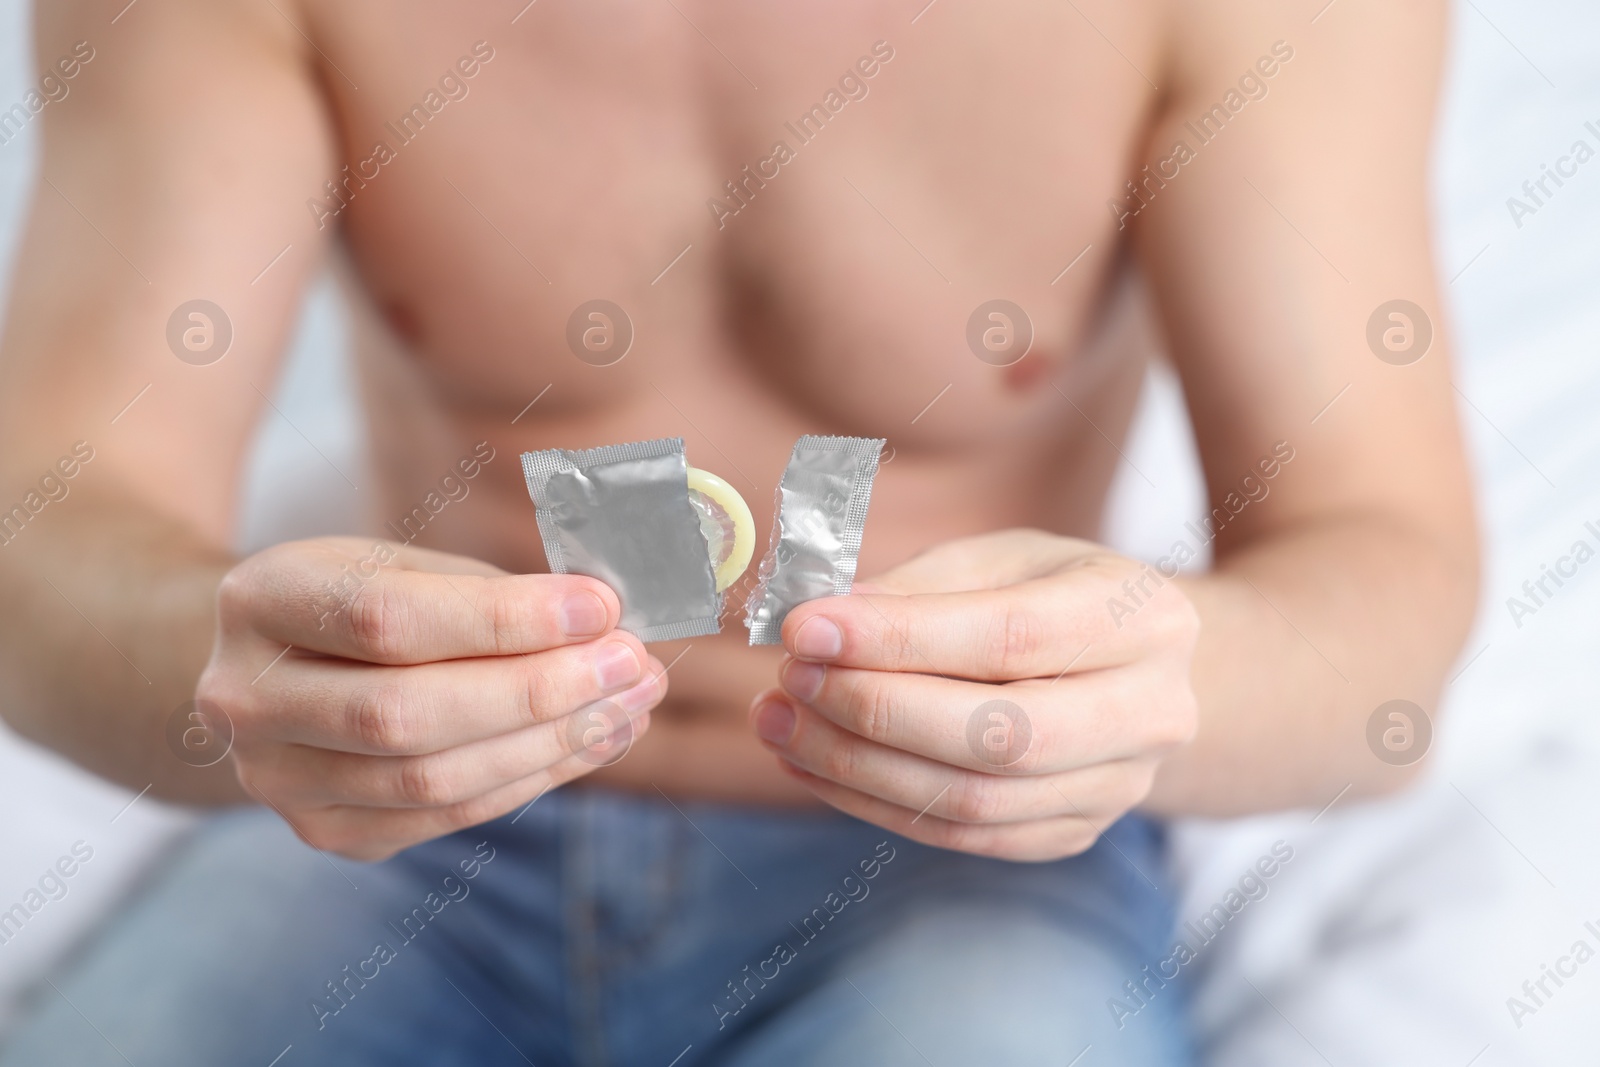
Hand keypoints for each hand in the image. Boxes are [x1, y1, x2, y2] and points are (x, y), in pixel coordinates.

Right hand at [197, 537, 664, 860]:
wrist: (273, 670)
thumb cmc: (359, 601)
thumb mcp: (404, 565)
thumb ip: (488, 592)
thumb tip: (603, 623)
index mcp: (261, 600)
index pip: (386, 618)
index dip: (502, 619)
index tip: (599, 607)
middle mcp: (246, 700)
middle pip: (406, 714)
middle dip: (539, 691)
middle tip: (632, 663)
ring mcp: (278, 780)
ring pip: (431, 779)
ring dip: (552, 743)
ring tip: (631, 703)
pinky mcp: (327, 832)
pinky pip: (445, 817)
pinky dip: (533, 778)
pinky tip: (595, 740)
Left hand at [747, 529, 1197, 860]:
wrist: (1140, 669)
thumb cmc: (1056, 594)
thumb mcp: (1003, 558)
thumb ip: (920, 588)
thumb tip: (824, 623)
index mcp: (1142, 616)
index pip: (1010, 637)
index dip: (899, 637)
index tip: (805, 628)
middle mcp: (1150, 711)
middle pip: (1000, 736)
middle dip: (875, 711)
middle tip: (790, 677)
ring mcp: (1118, 787)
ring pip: (974, 802)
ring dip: (857, 767)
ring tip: (779, 722)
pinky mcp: (1074, 833)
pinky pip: (963, 838)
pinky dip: (874, 804)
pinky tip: (810, 764)